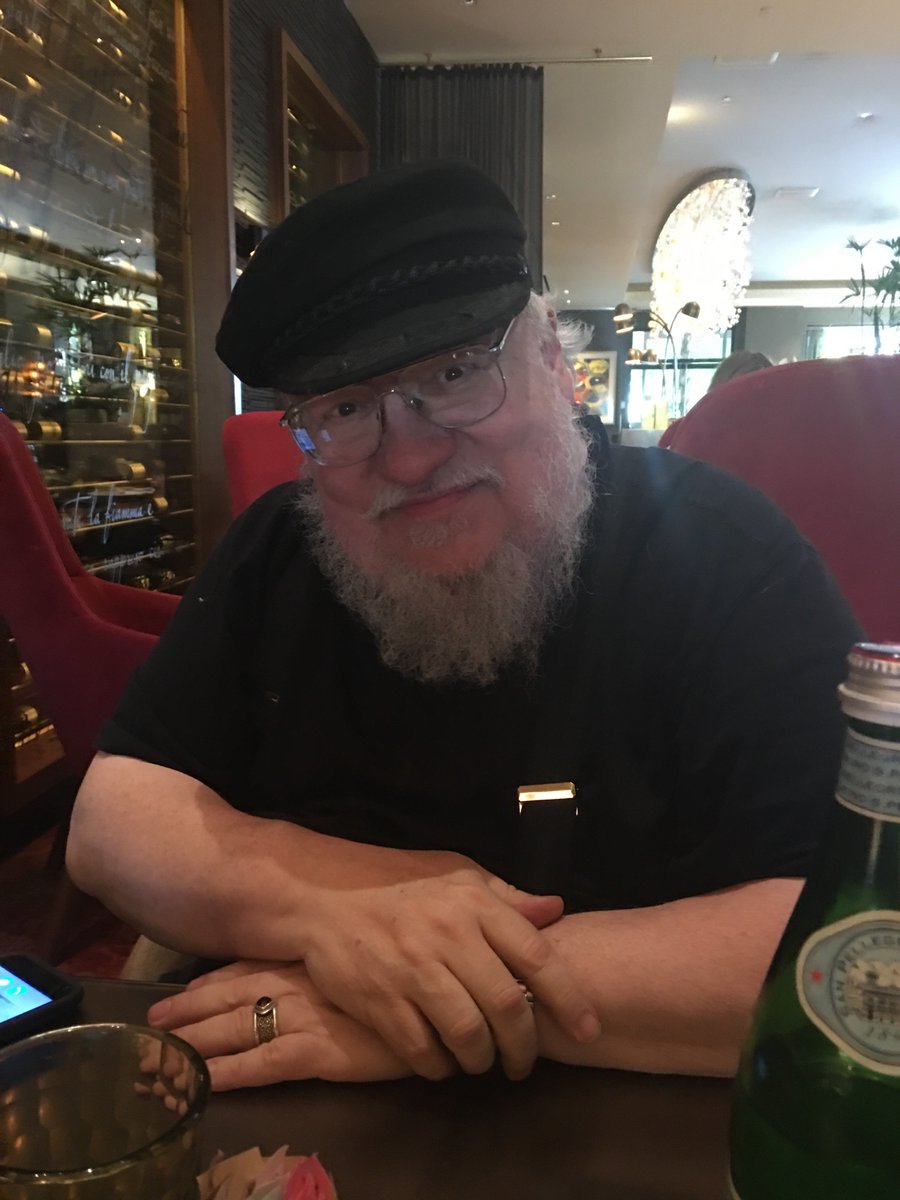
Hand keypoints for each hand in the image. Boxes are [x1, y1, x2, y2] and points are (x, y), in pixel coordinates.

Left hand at [148, 961, 412, 1089]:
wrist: (446, 988)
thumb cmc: (415, 963)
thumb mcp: (376, 950)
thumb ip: (347, 952)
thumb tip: (330, 953)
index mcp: (307, 956)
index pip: (246, 966)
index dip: (208, 982)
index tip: (175, 992)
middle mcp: (297, 979)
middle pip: (229, 995)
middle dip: (187, 1011)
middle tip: (149, 1024)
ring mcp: (304, 1013)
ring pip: (234, 1028)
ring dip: (193, 1043)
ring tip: (156, 1059)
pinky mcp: (318, 1050)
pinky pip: (262, 1065)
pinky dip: (228, 1074)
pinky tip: (202, 1085)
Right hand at [292, 846, 599, 1081]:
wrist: (324, 900)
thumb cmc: (401, 891)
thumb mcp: (457, 879)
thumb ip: (507, 899)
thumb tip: (555, 910)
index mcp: (474, 905)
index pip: (536, 956)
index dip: (569, 999)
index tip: (588, 1029)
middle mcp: (448, 936)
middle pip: (507, 1007)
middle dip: (524, 1046)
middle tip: (523, 1061)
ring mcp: (413, 971)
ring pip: (468, 1035)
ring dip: (482, 1060)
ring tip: (482, 1061)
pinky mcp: (381, 1002)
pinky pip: (424, 1051)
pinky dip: (440, 1066)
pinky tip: (442, 1060)